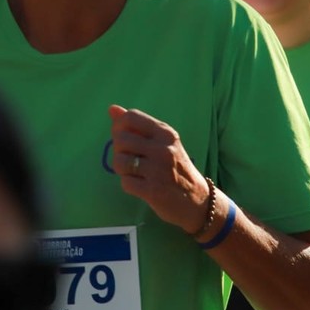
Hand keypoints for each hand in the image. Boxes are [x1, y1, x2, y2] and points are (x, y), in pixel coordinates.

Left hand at [108, 105, 208, 233]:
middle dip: (119, 150)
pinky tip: (139, 185)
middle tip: (129, 158)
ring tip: (133, 172)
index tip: (123, 137)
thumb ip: (138, 125)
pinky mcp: (154, 191)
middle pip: (121, 139)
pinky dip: (128, 184)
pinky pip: (125, 183)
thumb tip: (112, 108)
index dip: (119, 126)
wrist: (198, 200)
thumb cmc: (176, 167)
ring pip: (119, 161)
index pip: (131, 117)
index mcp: (166, 133)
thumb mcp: (163, 142)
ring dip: (121, 169)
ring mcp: (158, 170)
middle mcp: (163, 149)